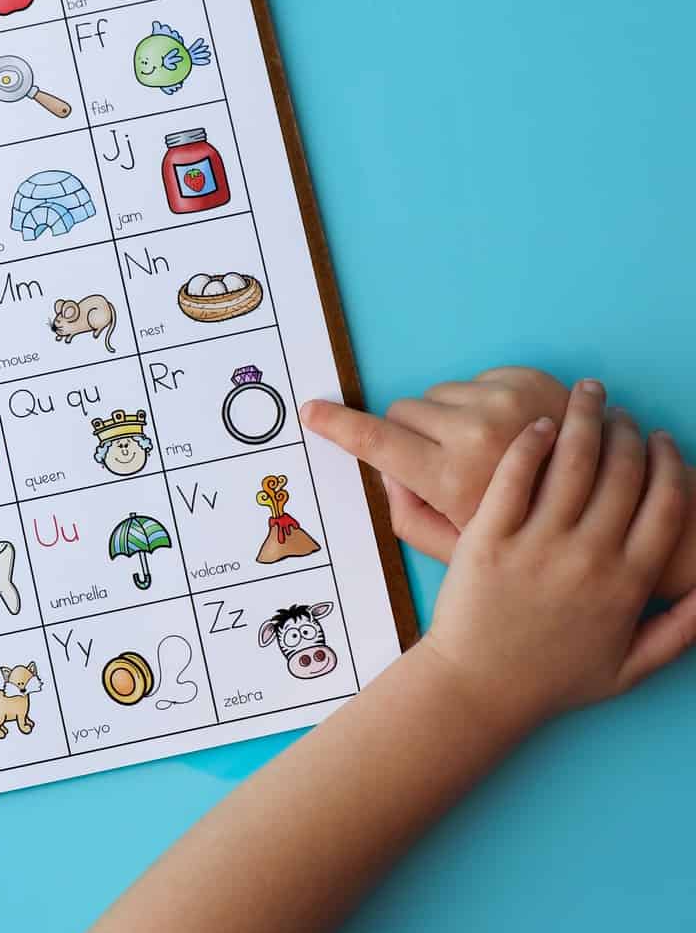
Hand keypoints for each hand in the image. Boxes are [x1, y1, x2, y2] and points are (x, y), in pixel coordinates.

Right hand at [301, 367, 569, 560]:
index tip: (313, 410)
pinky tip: (511, 435)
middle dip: (409, 436)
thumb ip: (408, 515)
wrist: (619, 516)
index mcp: (452, 478)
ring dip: (447, 419)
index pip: (377, 441)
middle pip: (403, 412)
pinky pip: (473, 381)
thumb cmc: (533, 546)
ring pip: (437, 394)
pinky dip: (480, 403)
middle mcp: (476, 431)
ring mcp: (506, 401)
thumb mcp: (457, 551)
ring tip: (486, 454)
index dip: (339, 425)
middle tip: (442, 468)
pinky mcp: (530, 380)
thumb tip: (387, 471)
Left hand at [423, 380, 695, 733]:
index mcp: (628, 584)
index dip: (670, 464)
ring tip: (586, 396)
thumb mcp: (630, 668)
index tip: (662, 441)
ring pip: (572, 464)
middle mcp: (588, 558)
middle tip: (620, 414)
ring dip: (585, 419)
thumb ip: (680, 629)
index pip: (666, 504)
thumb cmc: (551, 680)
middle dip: (627, 432)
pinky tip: (540, 424)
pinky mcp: (488, 538)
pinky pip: (515, 477)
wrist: (477, 689)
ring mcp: (537, 546)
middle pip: (622, 473)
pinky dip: (531, 443)